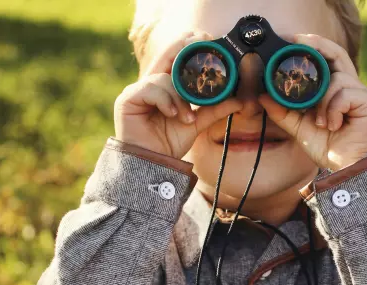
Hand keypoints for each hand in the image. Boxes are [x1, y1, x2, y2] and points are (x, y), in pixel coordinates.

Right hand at [114, 31, 242, 157]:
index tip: (205, 39)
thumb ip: (214, 109)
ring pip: (164, 78)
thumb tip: (238, 101)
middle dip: (182, 49)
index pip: (175, 58)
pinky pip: (151, 89)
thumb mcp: (196, 123)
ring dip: (179, 97)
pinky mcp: (127, 99)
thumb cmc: (169, 143)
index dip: (188, 46)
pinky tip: (172, 114)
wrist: (153, 165)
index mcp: (165, 86)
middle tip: (199, 42)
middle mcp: (150, 84)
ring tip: (187, 118)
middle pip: (165, 56)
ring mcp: (137, 90)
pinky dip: (166, 101)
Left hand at [258, 34, 366, 170]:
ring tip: (321, 122)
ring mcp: (363, 93)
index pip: (327, 58)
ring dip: (322, 100)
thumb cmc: (327, 147)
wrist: (345, 168)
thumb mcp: (298, 127)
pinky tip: (333, 125)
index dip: (312, 46)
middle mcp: (351, 86)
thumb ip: (282, 111)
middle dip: (317, 46)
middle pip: (337, 53)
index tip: (291, 40)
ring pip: (336, 79)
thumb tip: (263, 95)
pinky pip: (345, 93)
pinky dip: (333, 109)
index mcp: (336, 89)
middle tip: (298, 42)